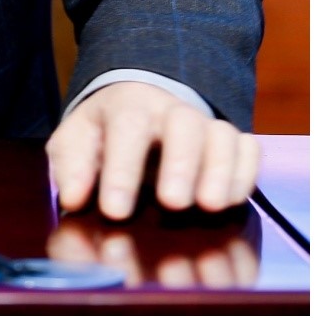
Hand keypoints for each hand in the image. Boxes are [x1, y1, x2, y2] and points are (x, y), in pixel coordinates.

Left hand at [47, 79, 256, 221]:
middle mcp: (171, 111)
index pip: (128, 127)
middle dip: (181, 164)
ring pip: (221, 136)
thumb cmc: (104, 132)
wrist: (139, 107)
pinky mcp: (229, 143)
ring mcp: (204, 125)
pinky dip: (244, 172)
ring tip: (210, 206)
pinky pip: (246, 149)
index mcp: (128, 106)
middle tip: (173, 203)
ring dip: (219, 170)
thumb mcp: (75, 140)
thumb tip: (73, 198)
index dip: (123, 169)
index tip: (115, 211)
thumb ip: (71, 166)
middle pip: (184, 125)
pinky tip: (231, 200)